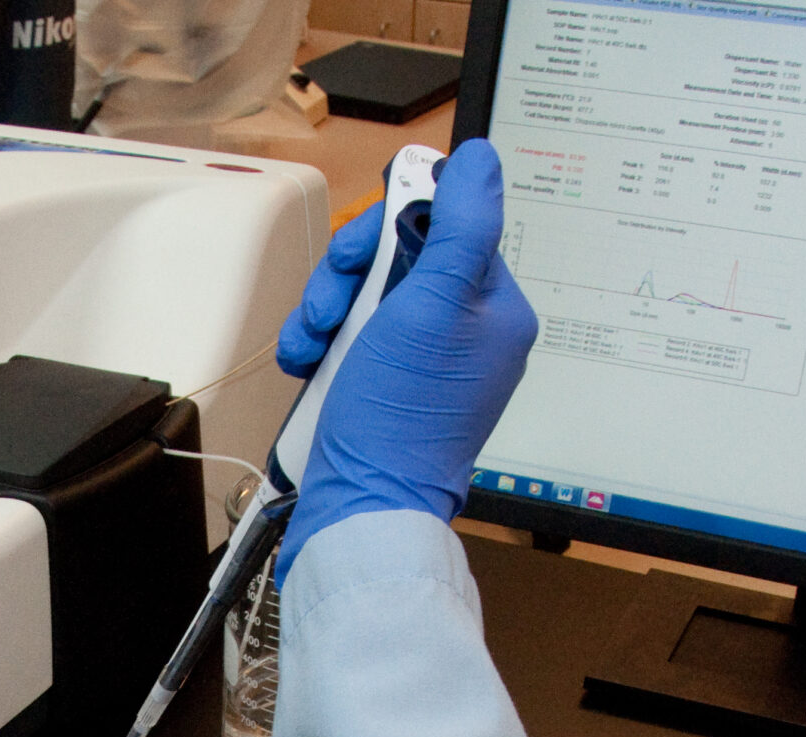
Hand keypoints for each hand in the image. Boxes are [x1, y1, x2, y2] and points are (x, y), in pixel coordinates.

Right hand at [274, 138, 537, 582]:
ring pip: (367, 295)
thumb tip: (481, 160)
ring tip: (313, 345)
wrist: (362, 506)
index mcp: (495, 309)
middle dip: (351, 277)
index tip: (363, 253)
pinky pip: (351, 338)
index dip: (391, 228)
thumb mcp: (433, 303)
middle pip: (400, 257)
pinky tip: (310, 364)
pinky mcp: (386, 386)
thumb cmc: (400, 419)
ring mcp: (423, 362)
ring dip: (327, 311)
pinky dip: (323, 346)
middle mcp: (465, 333)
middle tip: (333, 308)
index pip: (444, 224)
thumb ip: (461, 224)